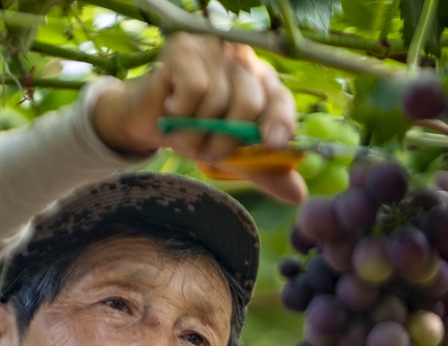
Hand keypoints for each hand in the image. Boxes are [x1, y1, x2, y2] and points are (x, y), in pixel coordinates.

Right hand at [92, 33, 305, 202]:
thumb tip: (298, 195)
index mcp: (262, 82)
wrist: (149, 119)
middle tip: (207, 154)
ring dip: (196, 132)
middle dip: (226, 140)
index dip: (281, 121)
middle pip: (248, 103)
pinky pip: (193, 88)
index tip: (272, 144)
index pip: (281, 99)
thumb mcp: (233, 154)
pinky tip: (172, 111)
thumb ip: (264, 169)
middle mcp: (242, 60)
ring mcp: (214, 49)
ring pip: (216, 101)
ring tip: (184, 134)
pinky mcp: (184, 47)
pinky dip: (181, 111)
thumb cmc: (197, 131)